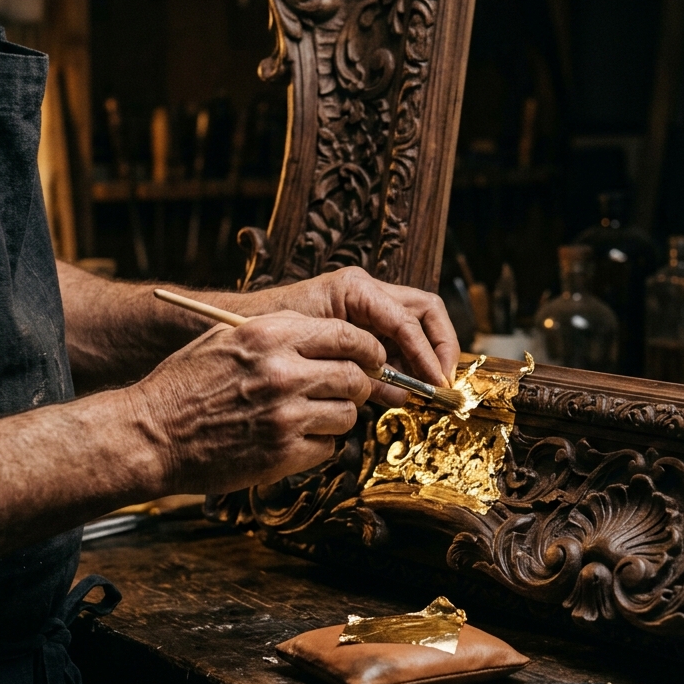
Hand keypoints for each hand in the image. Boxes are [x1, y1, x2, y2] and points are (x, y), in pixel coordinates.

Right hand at [134, 311, 383, 494]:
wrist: (151, 435)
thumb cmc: (185, 384)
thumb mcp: (227, 338)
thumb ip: (279, 332)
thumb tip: (331, 337)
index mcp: (270, 337)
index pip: (348, 336)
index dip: (368, 349)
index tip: (372, 358)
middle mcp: (283, 373)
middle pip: (356, 377)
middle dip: (358, 385)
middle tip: (346, 390)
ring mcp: (285, 416)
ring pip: (347, 414)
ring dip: (336, 417)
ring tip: (308, 416)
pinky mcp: (283, 454)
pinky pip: (328, 447)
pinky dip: (317, 445)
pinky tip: (291, 439)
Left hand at [244, 268, 459, 405]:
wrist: (241, 327)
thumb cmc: (271, 335)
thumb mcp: (318, 355)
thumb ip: (363, 374)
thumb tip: (403, 394)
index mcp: (355, 289)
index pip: (408, 319)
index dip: (427, 353)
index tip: (435, 382)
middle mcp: (367, 290)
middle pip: (426, 310)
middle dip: (441, 345)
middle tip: (443, 381)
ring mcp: (369, 303)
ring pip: (419, 321)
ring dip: (428, 354)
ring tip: (429, 387)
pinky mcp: (366, 321)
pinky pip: (399, 337)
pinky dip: (409, 360)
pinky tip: (407, 386)